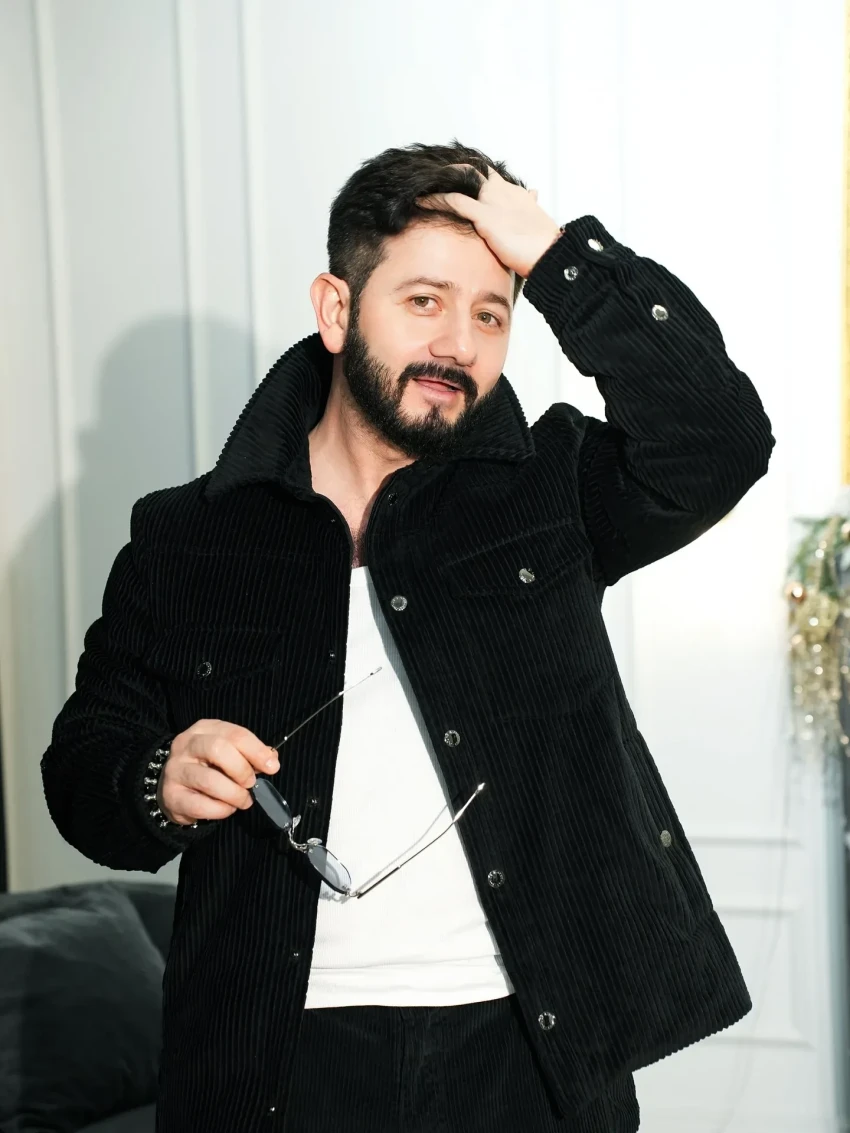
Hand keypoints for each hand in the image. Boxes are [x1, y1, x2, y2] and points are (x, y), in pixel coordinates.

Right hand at [157, 719, 279, 825]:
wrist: (173, 788)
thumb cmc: (208, 767)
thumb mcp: (228, 753)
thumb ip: (249, 755)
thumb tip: (272, 761)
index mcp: (204, 729)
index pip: (234, 734)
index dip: (257, 751)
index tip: (272, 766)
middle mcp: (186, 745)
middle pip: (218, 749)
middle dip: (242, 769)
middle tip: (251, 784)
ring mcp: (175, 770)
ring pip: (210, 781)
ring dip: (235, 794)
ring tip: (243, 800)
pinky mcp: (171, 796)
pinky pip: (202, 805)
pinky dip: (222, 810)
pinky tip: (227, 809)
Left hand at [416, 165, 561, 278]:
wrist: (551, 253)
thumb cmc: (544, 244)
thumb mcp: (535, 218)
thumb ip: (529, 204)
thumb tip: (533, 193)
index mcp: (515, 193)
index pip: (490, 177)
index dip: (472, 177)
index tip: (456, 179)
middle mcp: (503, 191)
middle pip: (474, 170)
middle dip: (453, 172)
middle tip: (435, 178)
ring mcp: (493, 201)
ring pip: (461, 181)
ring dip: (441, 182)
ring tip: (422, 185)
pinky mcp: (485, 215)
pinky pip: (454, 201)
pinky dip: (436, 200)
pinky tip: (421, 201)